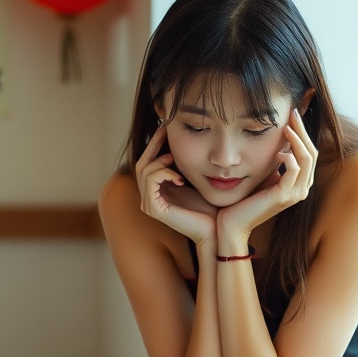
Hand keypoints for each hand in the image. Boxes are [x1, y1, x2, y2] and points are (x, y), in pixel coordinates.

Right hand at [136, 125, 217, 244]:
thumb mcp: (196, 178)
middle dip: (152, 145)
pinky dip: (163, 173)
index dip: (154, 143)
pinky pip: (150, 181)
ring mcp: (149, 204)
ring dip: (159, 160)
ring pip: (143, 170)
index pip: (148, 162)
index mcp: (157, 190)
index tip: (166, 127)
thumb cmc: (211, 206)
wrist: (216, 229)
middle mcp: (149, 197)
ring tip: (175, 158)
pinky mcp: (153, 209)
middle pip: (141, 163)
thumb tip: (183, 140)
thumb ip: (185, 164)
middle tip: (165, 130)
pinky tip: (180, 178)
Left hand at [216, 108, 316, 249]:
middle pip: (312, 152)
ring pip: (307, 158)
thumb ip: (273, 162)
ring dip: (297, 139)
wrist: (232, 224)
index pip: (309, 153)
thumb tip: (278, 142)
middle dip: (303, 131)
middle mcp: (301, 188)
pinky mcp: (284, 196)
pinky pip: (294, 169)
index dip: (303, 133)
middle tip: (292, 112)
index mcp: (298, 183)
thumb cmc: (243, 200)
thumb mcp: (262, 175)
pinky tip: (278, 150)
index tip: (292, 115)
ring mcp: (295, 194)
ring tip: (285, 126)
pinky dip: (288, 156)